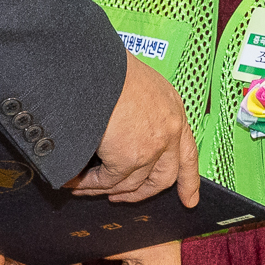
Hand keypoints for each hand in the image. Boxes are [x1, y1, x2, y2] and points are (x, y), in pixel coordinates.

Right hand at [67, 54, 199, 207]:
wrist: (93, 64)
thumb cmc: (106, 66)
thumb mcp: (136, 83)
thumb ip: (139, 108)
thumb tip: (122, 129)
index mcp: (173, 108)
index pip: (188, 152)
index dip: (189, 180)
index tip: (189, 200)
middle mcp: (169, 130)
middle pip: (164, 178)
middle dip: (144, 194)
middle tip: (123, 199)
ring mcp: (151, 147)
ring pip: (132, 184)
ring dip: (106, 189)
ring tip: (83, 186)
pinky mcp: (128, 158)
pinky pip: (107, 181)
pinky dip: (88, 184)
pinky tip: (74, 182)